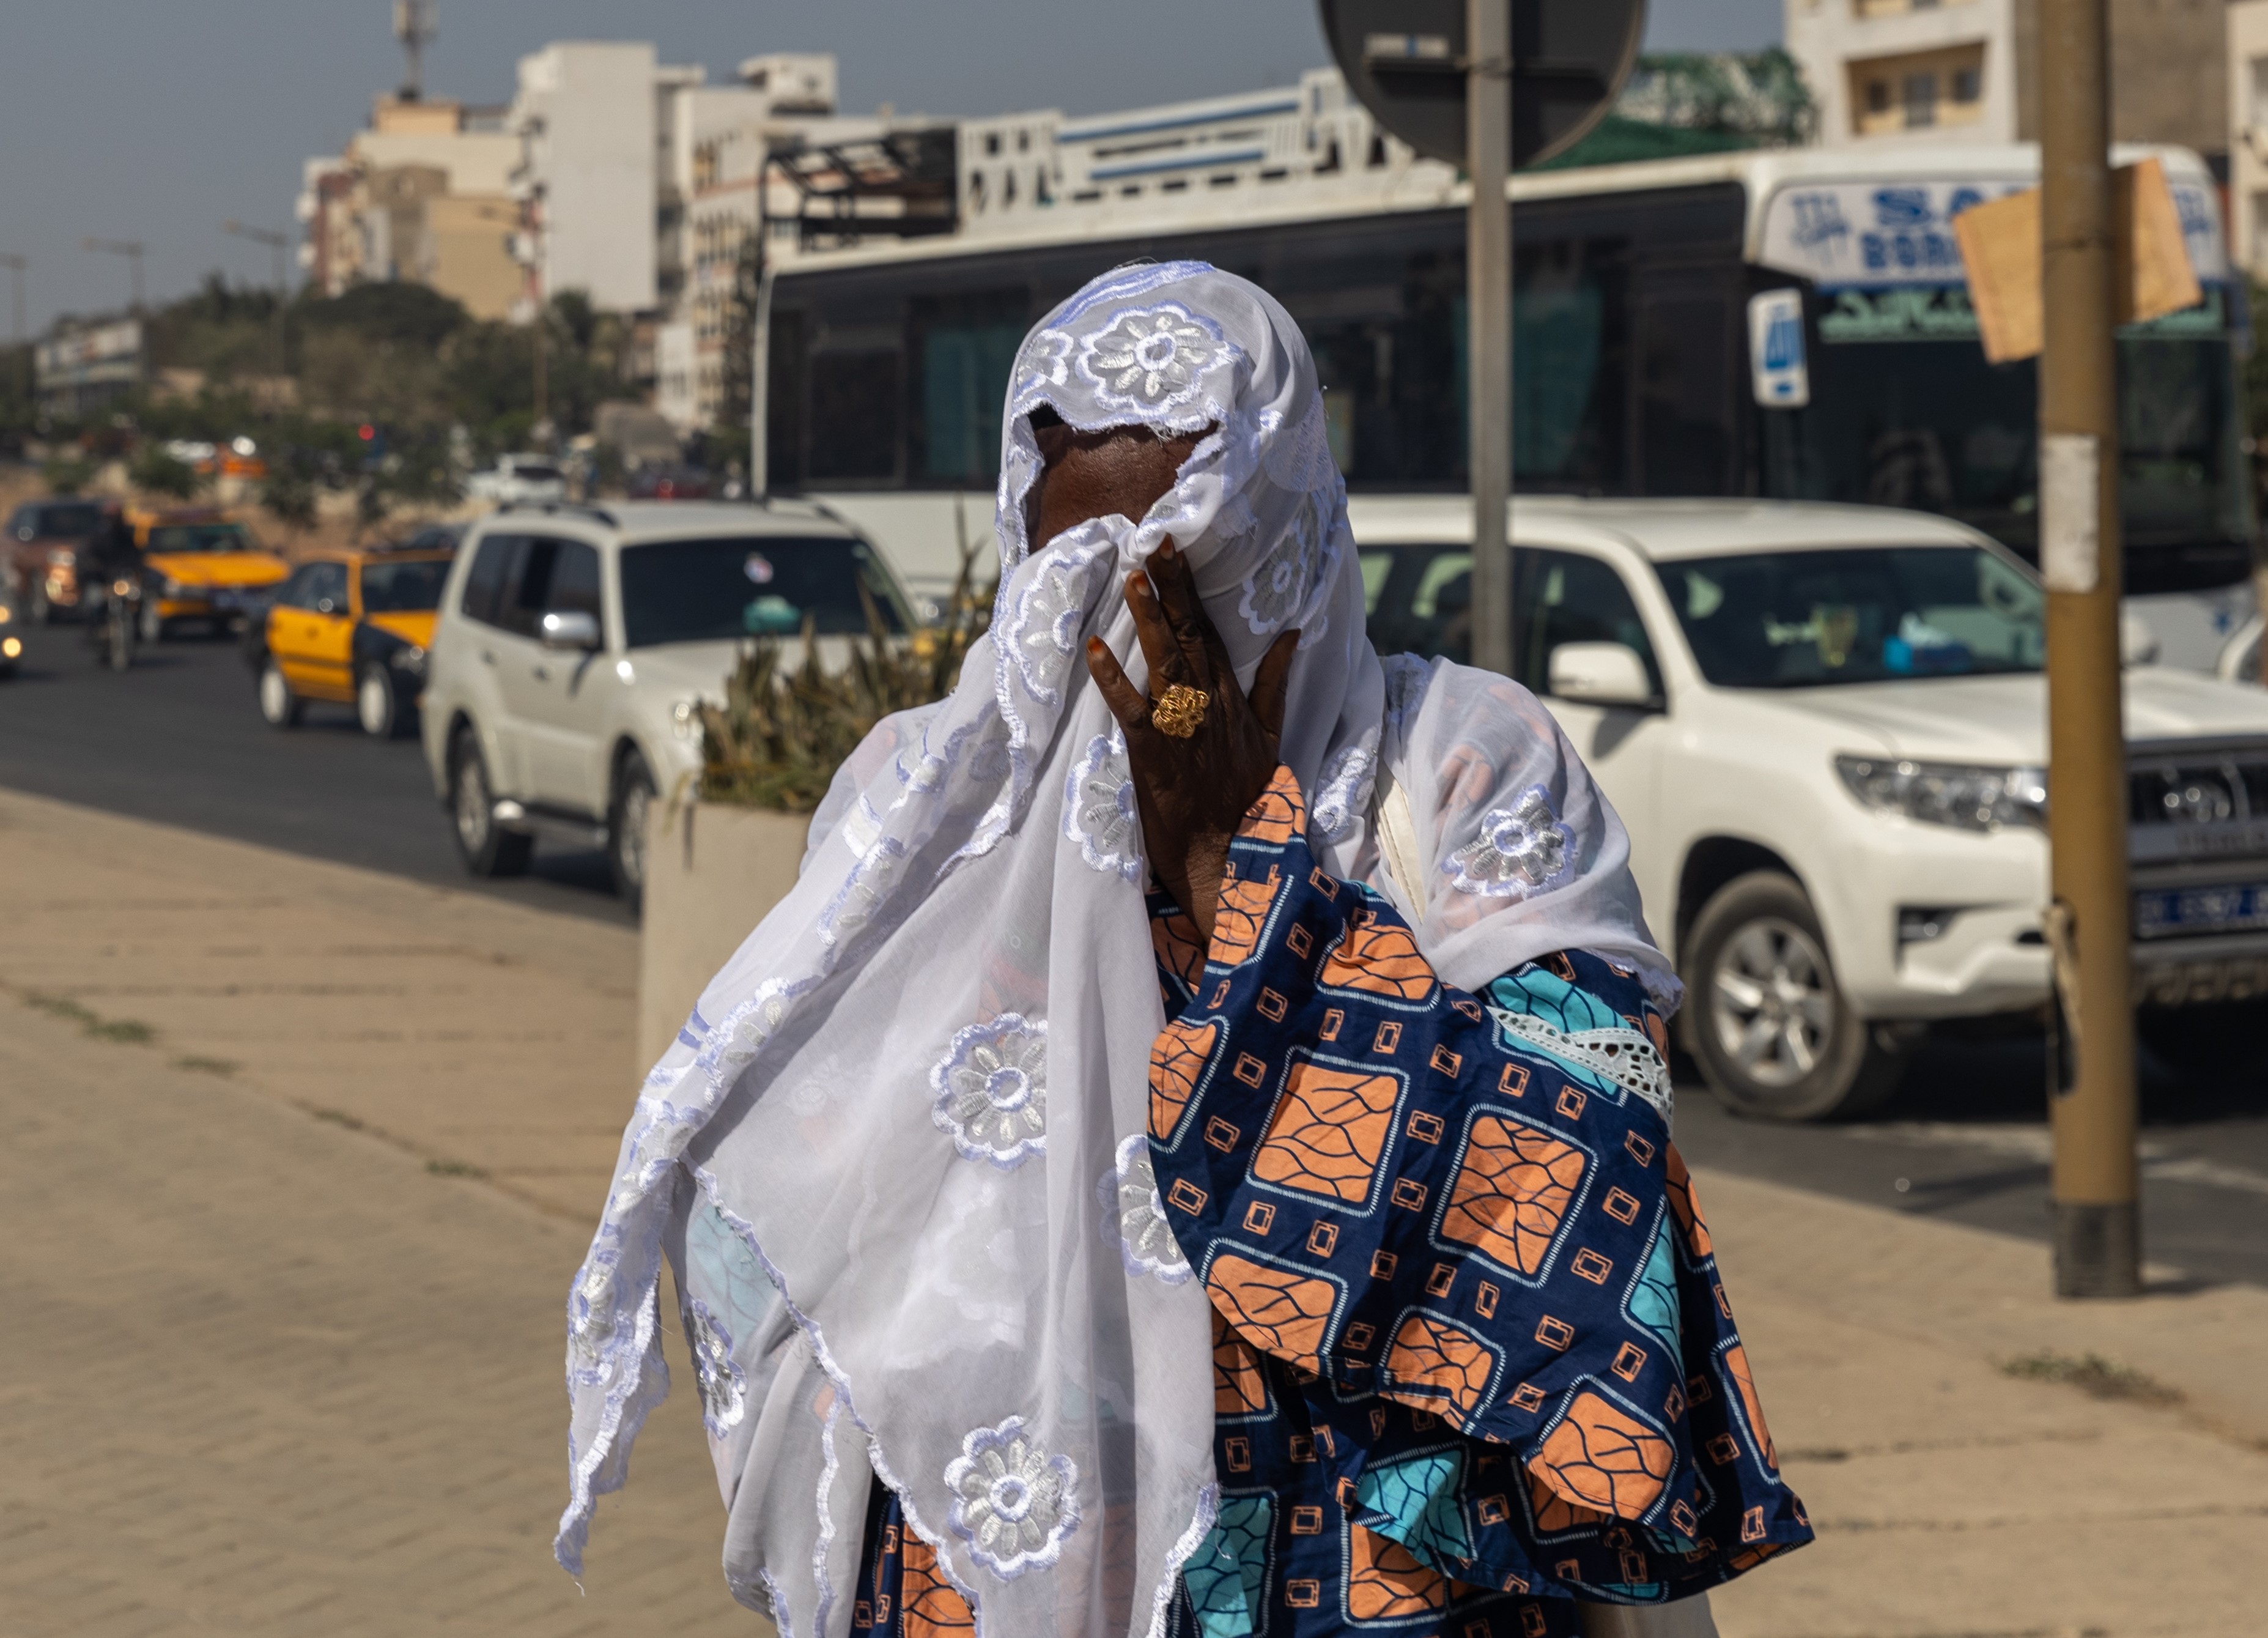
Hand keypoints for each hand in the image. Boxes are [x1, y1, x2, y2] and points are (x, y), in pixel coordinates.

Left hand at [1084, 541, 1297, 935]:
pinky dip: (1113, 678)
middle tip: (1157, 542)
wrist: (1229, 856)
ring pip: (1164, 662)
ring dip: (1148, 619)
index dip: (1190, 590)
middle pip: (1188, 635)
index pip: (1208, 631)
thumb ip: (1274, 683)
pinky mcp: (1154, 753)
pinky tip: (1097, 647)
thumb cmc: (1244, 800)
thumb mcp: (1270, 737)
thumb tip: (1290, 633)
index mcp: (1230, 698)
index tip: (1176, 550)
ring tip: (1134, 577)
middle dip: (1172, 587)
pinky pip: (1131, 708)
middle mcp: (1207, 704)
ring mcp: (1181, 727)